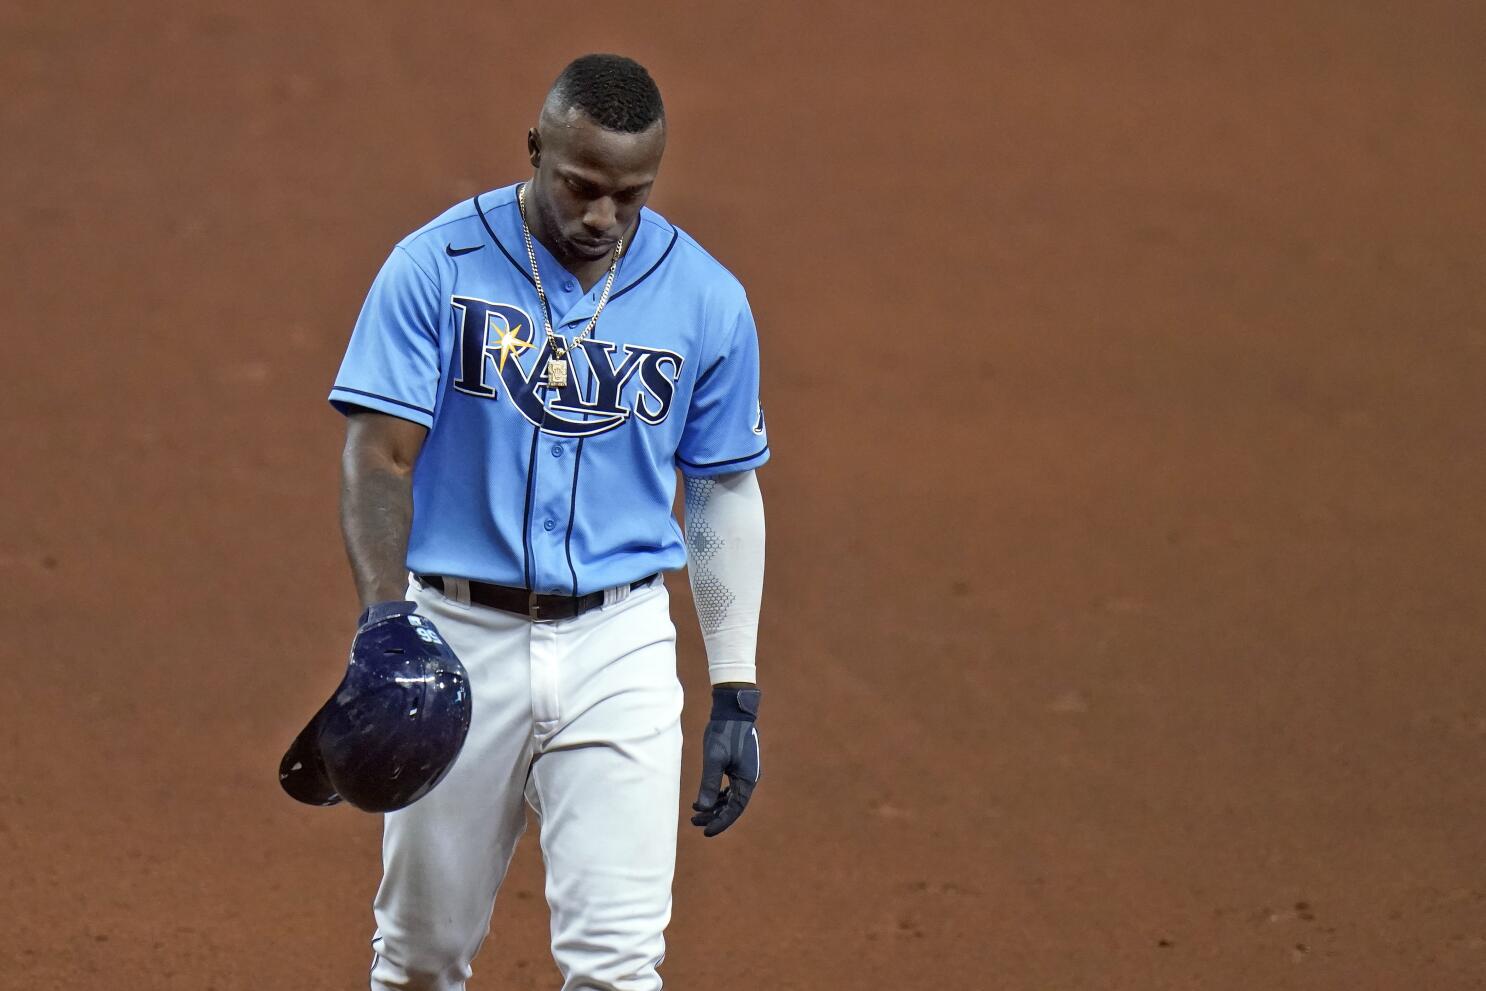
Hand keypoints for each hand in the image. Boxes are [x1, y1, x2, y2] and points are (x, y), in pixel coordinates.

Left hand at [691, 685, 761, 836]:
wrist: (732, 710)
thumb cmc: (724, 732)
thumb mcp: (714, 758)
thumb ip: (709, 783)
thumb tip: (704, 808)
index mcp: (747, 779)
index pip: (735, 810)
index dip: (720, 822)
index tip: (705, 832)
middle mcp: (749, 778)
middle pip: (733, 806)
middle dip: (714, 816)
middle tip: (694, 822)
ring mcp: (745, 772)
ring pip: (731, 797)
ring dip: (714, 806)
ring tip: (696, 812)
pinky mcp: (739, 765)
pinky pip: (730, 787)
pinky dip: (717, 795)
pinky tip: (704, 798)